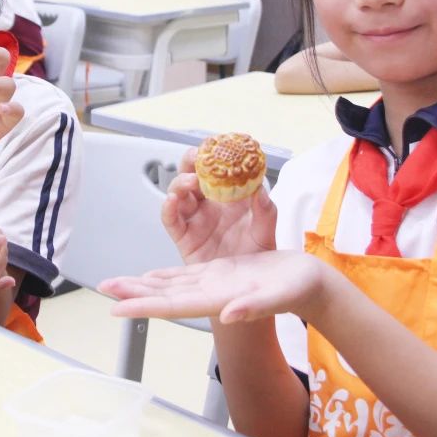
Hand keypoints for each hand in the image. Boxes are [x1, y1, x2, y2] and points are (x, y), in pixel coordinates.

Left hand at [99, 251, 330, 323]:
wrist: (312, 286)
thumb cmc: (299, 289)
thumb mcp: (279, 294)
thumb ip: (255, 306)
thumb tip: (230, 315)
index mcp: (218, 299)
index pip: (172, 305)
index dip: (143, 306)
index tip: (115, 308)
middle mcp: (210, 294)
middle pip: (163, 295)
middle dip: (132, 293)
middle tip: (102, 287)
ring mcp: (213, 285)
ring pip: (169, 285)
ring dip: (141, 285)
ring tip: (115, 283)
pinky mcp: (219, 275)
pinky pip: (184, 276)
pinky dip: (163, 276)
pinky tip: (150, 275)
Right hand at [162, 148, 276, 263]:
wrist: (246, 291)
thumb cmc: (257, 259)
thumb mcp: (267, 233)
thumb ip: (266, 212)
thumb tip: (260, 189)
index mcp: (231, 197)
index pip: (220, 168)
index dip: (216, 154)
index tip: (219, 145)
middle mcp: (210, 204)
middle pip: (193, 173)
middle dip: (192, 161)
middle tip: (197, 156)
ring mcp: (195, 218)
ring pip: (179, 192)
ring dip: (180, 181)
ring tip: (190, 181)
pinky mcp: (183, 236)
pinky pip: (171, 218)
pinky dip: (168, 207)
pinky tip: (172, 200)